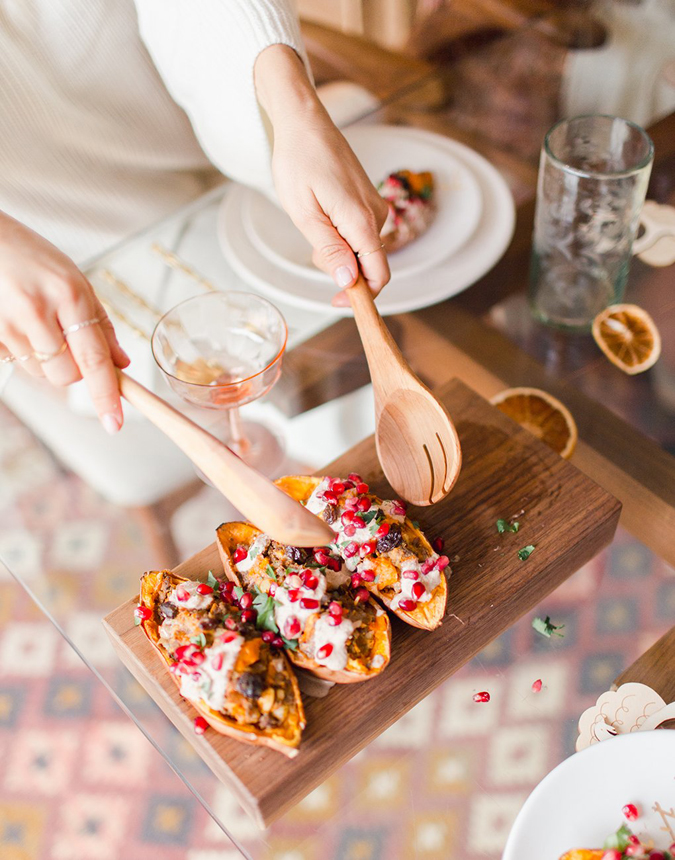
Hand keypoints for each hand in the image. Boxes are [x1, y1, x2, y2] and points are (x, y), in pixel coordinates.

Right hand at [0, 212, 129, 431]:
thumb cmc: (33, 257)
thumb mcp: (76, 281)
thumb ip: (101, 325)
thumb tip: (121, 364)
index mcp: (70, 294)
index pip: (94, 359)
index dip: (106, 395)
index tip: (114, 422)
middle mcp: (38, 310)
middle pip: (67, 375)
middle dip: (74, 371)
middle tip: (68, 342)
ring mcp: (9, 322)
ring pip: (42, 373)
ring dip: (48, 361)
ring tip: (39, 324)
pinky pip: (18, 363)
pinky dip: (26, 353)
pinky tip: (20, 323)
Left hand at [254, 46, 390, 305]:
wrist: (305, 123)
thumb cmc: (298, 163)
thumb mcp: (305, 213)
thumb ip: (330, 250)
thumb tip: (349, 281)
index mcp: (362, 221)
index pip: (378, 275)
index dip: (361, 296)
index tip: (336, 301)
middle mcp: (377, 215)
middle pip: (367, 265)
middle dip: (341, 268)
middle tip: (312, 245)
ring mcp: (375, 206)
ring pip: (361, 250)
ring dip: (338, 250)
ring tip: (313, 221)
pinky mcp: (369, 201)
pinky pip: (359, 233)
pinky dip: (340, 235)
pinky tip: (322, 214)